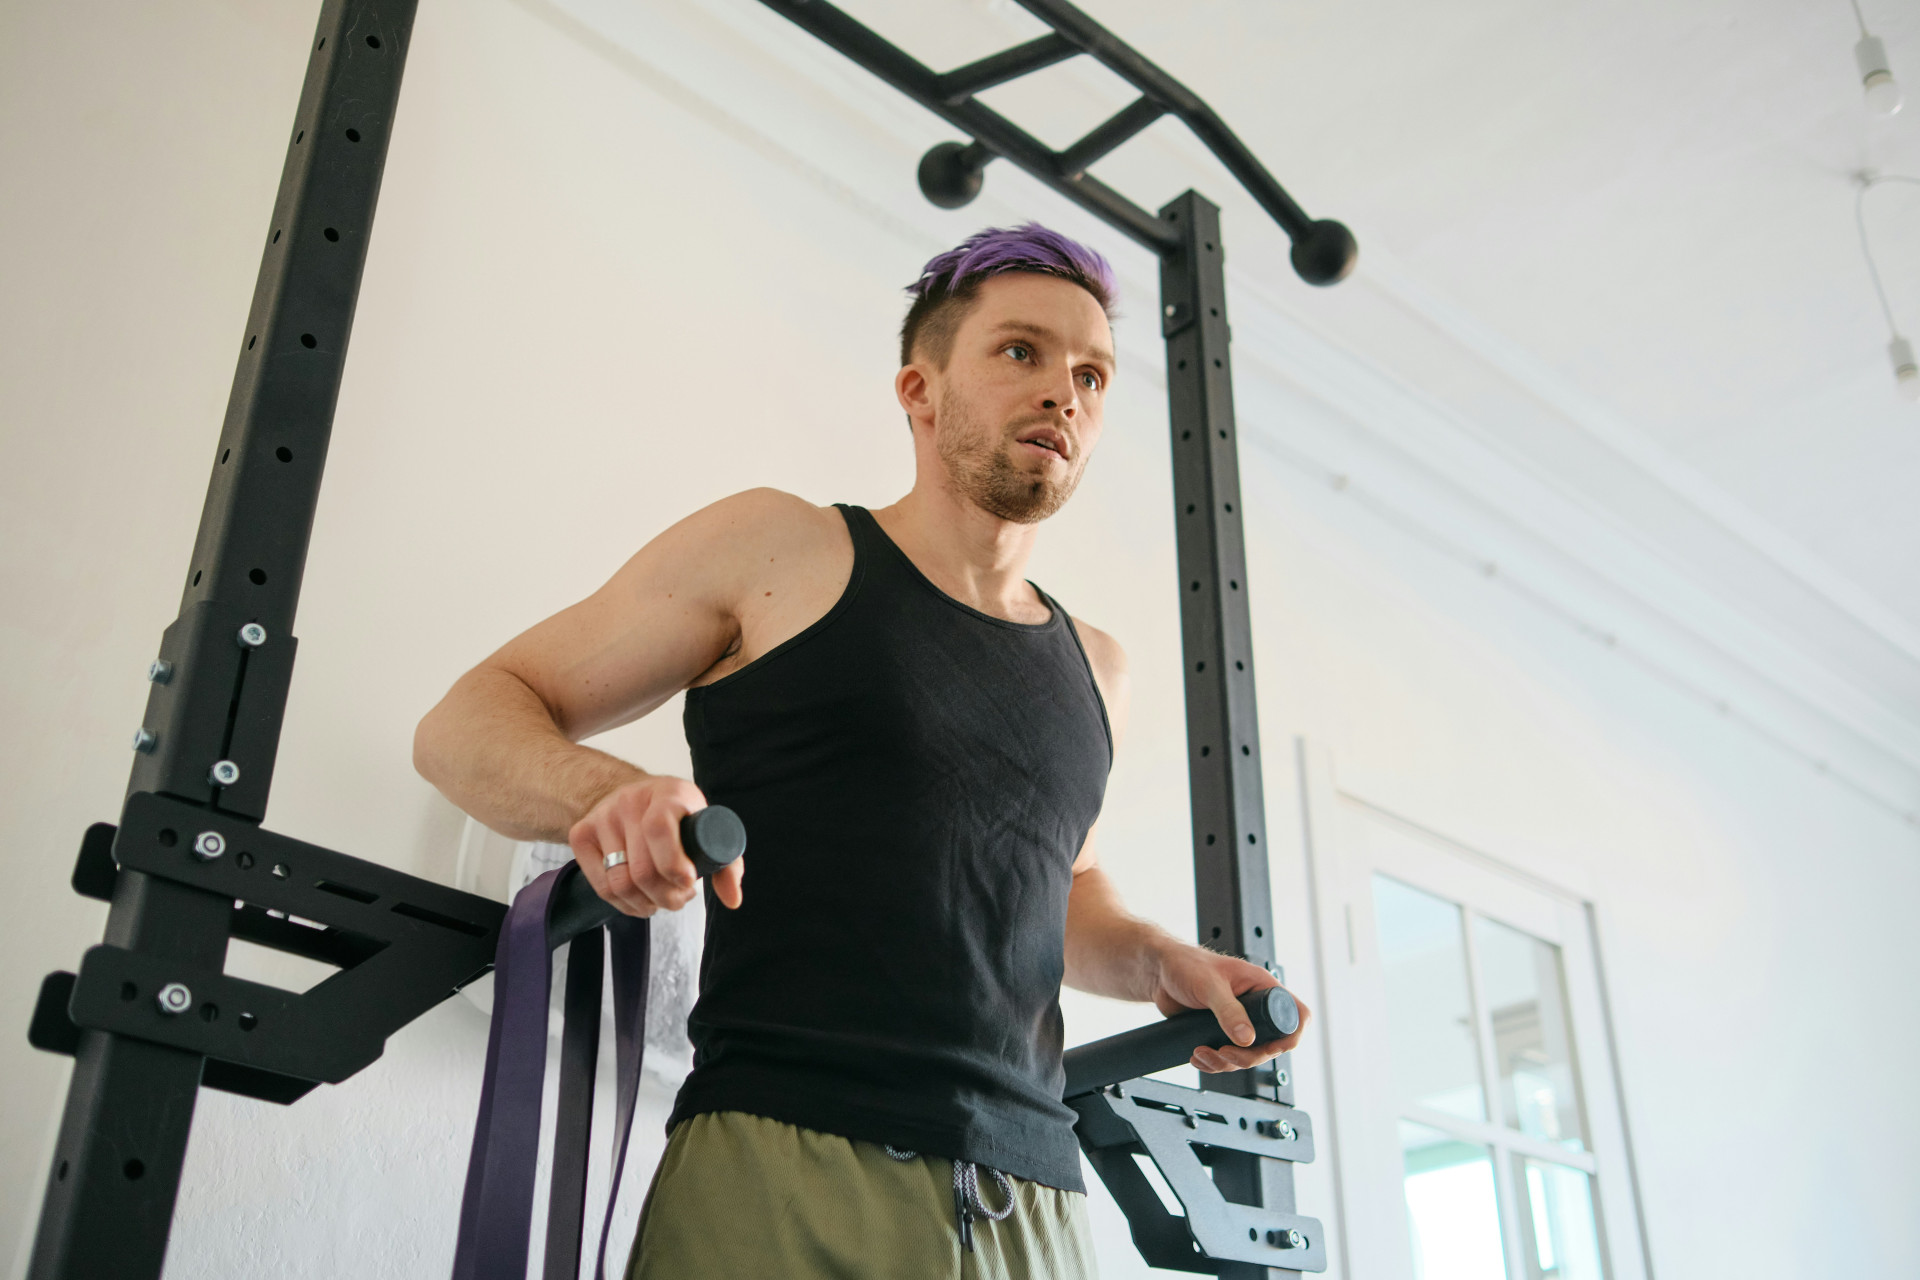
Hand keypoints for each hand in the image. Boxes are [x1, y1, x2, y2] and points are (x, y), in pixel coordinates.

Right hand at [566, 775, 744, 916]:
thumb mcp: (705, 828)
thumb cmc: (677, 817)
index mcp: (667, 794)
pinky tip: (639, 900)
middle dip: (665, 896)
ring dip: (645, 904)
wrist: (633, 795)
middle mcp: (629, 801)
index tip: (688, 883)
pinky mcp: (581, 834)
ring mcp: (602, 817)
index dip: (673, 864)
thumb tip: (732, 900)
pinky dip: (624, 904)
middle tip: (678, 899)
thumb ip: (726, 863)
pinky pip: (601, 886)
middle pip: (641, 869)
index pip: (659, 829)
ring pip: (619, 883)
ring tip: (661, 901)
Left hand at [1151, 942, 1309, 1072]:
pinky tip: (1198, 1056)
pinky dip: (1214, 1063)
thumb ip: (1228, 1010)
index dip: (1289, 1037)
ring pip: (1248, 1056)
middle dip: (1248, 1057)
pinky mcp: (1222, 1032)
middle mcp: (1255, 1006)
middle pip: (1271, 1045)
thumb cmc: (1185, 964)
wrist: (1158, 972)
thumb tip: (1247, 1038)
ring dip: (1226, 1063)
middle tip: (1224, 1054)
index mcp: (1262, 987)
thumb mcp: (1209, 985)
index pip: (1296, 1016)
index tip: (1268, 1049)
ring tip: (1202, 1053)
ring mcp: (1240, 1021)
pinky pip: (1228, 1058)